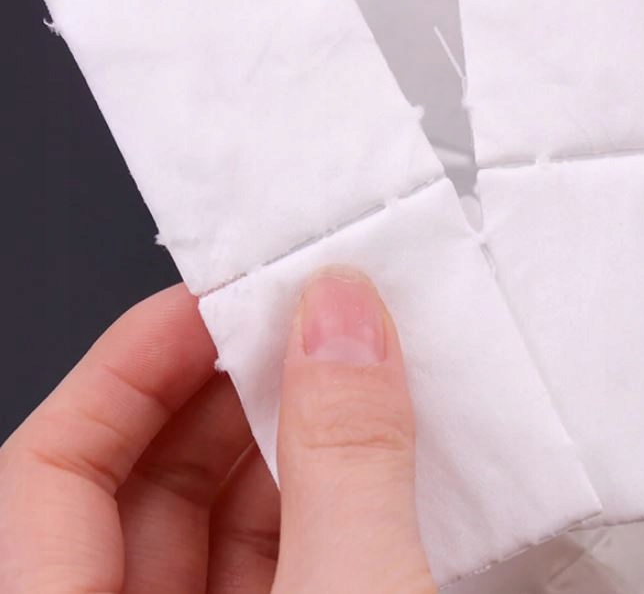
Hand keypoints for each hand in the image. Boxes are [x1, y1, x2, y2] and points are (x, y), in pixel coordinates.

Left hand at [0, 268, 436, 593]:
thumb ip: (346, 461)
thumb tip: (343, 321)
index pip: (48, 468)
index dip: (130, 364)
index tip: (217, 300)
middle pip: (134, 487)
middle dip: (225, 392)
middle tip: (300, 326)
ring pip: (210, 530)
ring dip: (284, 444)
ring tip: (351, 378)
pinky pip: (272, 568)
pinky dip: (319, 506)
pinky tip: (372, 459)